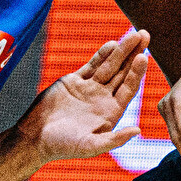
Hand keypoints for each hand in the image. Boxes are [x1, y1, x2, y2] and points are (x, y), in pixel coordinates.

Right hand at [21, 28, 150, 160]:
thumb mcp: (90, 146)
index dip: (137, 73)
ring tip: (133, 34)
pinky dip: (101, 55)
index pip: (129, 88)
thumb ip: (114, 139)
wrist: (35, 137)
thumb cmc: (63, 146)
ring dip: (121, 50)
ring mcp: (89, 88)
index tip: (143, 57)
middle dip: (134, 54)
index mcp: (111, 112)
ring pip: (109, 65)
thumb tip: (138, 130)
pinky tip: (112, 44)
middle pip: (123, 72)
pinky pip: (91, 65)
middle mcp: (104, 98)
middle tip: (145, 35)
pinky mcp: (74, 81)